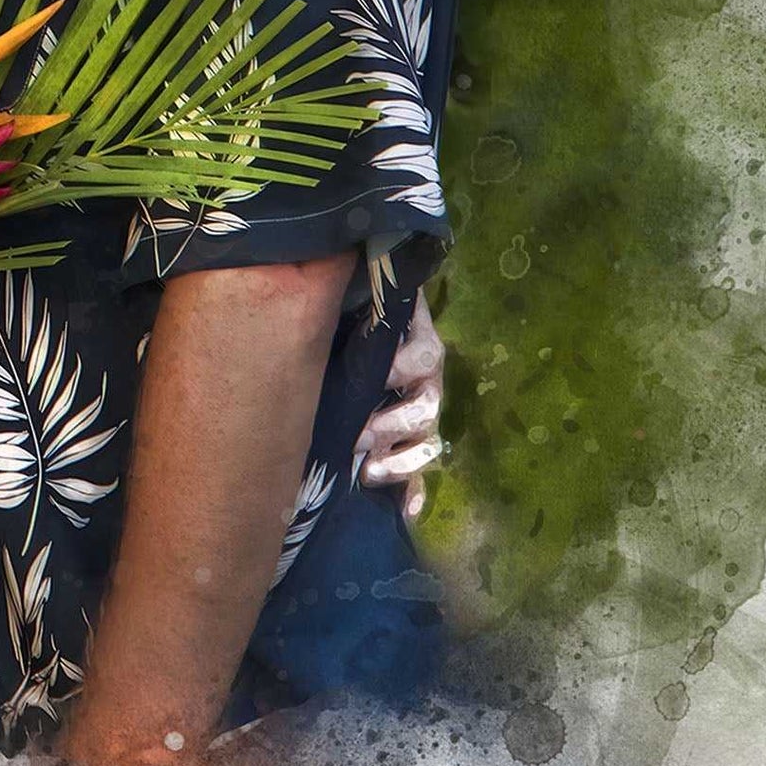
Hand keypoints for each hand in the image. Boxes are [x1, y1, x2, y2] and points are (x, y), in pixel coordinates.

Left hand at [355, 288, 443, 516]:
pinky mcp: (408, 445)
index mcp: (414, 342)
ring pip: (427, 441)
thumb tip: (338, 254)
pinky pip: (421, 475)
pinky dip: (412, 493)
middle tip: (359, 434)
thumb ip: (353, 287)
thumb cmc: (348, 315)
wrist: (348, 330)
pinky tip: (405, 512)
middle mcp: (423, 380)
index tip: (378, 377)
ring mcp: (419, 414)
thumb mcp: (353, 300)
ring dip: (402, 461)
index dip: (402, 367)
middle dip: (395, 424)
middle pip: (427, 406)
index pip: (423, 354)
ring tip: (369, 471)